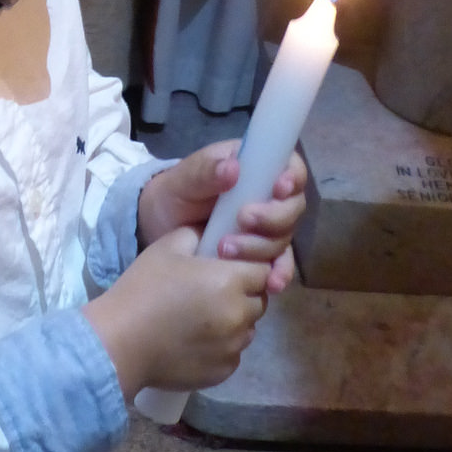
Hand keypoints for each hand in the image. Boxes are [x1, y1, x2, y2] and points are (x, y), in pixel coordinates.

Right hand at [82, 230, 273, 397]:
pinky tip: (196, 342)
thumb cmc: (142, 290)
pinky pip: (233, 354)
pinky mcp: (223, 372)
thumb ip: (197, 234)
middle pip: (259, 301)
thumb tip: (211, 233)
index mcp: (230, 281)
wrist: (119, 343)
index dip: (249, 268)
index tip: (229, 270)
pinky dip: (222, 347)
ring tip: (203, 319)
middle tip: (213, 294)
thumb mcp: (167, 248)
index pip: (263, 272)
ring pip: (247, 329)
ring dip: (234, 322)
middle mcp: (239, 315)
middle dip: (243, 295)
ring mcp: (233, 347)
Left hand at [138, 140, 303, 295]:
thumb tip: (234, 168)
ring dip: (262, 247)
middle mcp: (267, 197)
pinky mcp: (259, 254)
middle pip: (292, 207)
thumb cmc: (175, 192)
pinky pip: (277, 264)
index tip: (278, 190)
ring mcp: (265, 228)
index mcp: (255, 168)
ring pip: (284, 238)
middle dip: (273, 217)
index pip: (289, 167)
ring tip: (227, 250)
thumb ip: (206, 171)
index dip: (292, 177)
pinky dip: (278, 273)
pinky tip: (272, 284)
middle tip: (243, 221)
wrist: (158, 226)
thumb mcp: (184, 178)